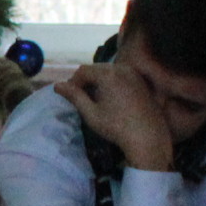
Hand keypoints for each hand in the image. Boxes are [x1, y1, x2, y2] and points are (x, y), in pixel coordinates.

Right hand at [55, 56, 176, 171]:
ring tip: (95, 99)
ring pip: (109, 71)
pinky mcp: (141, 81)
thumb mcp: (91, 113)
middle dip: (86, 80)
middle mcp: (122, 68)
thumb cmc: (116, 126)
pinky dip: (112, 82)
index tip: (70, 97)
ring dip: (98, 81)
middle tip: (81, 98)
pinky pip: (121, 75)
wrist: (148, 137)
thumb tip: (57, 85)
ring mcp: (134, 74)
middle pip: (96, 68)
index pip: (83, 70)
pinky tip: (111, 98)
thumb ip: (74, 96)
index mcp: (108, 74)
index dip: (73, 82)